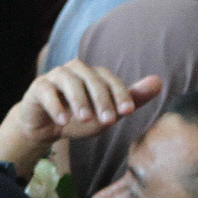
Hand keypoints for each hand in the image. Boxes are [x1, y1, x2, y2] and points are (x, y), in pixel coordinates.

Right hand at [0, 60, 163, 165]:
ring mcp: (55, 76)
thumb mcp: (108, 113)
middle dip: (101, 100)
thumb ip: (132, 99)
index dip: (120, 94)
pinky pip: (47, 91)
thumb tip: (159, 81)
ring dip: (79, 100)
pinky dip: (56, 105)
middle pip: (91, 79)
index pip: (110, 79)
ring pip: (69, 81)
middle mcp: (75, 70)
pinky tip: (63, 120)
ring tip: (84, 119)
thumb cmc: (79, 118)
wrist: (46, 128)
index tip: (127, 113)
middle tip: (108, 121)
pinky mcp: (37, 87)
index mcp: (94, 74)